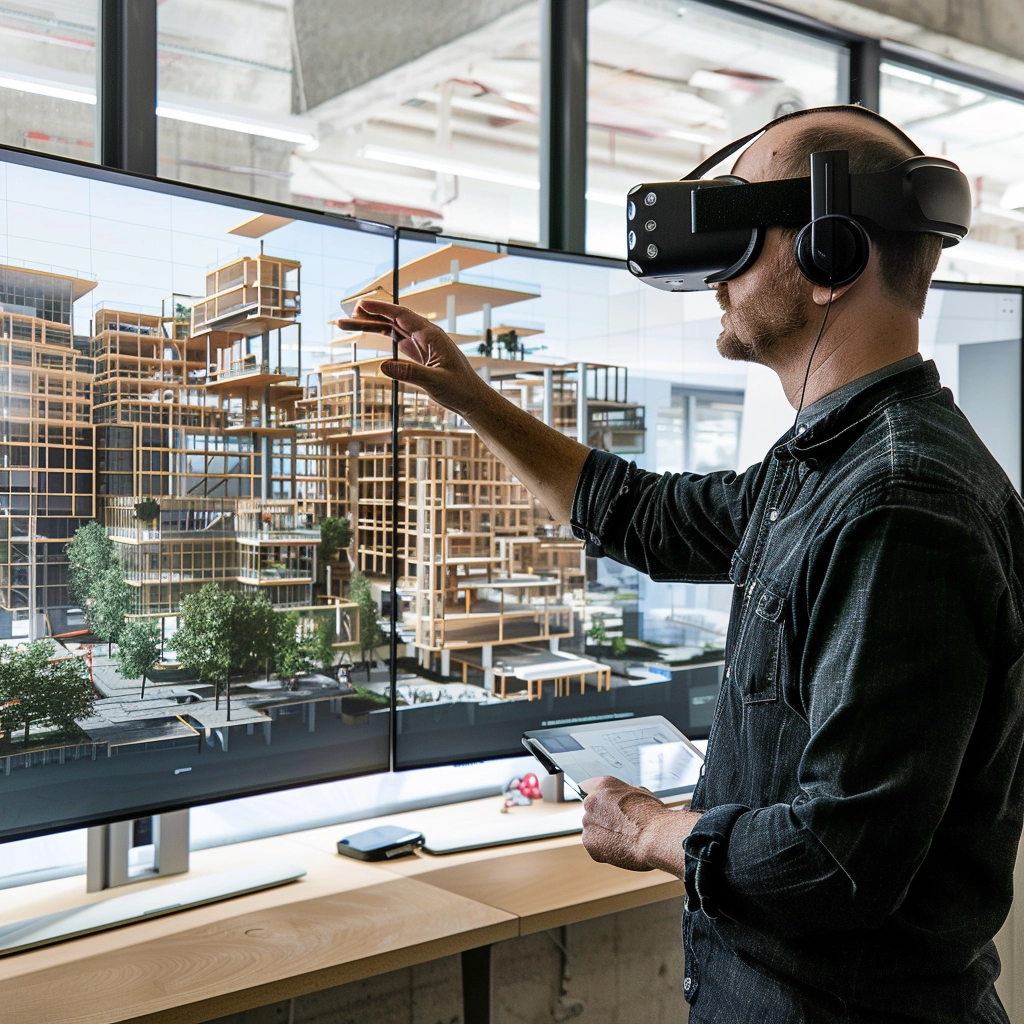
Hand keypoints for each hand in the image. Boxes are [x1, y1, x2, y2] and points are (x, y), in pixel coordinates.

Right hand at [336, 299, 489, 417]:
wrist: (472, 398)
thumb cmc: (459, 389)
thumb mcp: (434, 382)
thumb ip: (410, 373)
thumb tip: (383, 366)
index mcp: (431, 336)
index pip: (402, 315)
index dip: (381, 308)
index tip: (361, 304)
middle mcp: (425, 335)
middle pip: (392, 319)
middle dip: (368, 316)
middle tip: (344, 318)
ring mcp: (421, 343)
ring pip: (391, 328)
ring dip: (370, 325)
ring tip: (346, 325)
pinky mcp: (419, 353)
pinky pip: (396, 339)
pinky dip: (380, 335)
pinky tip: (366, 334)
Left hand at [580, 777, 697, 875]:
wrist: (655, 837)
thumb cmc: (653, 816)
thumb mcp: (639, 794)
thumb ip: (622, 796)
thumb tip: (620, 802)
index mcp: (604, 785)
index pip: (586, 786)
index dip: (596, 798)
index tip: (598, 806)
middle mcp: (591, 801)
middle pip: (592, 811)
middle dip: (602, 819)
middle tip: (621, 828)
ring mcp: (588, 822)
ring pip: (592, 830)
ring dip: (603, 835)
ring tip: (625, 840)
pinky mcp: (589, 842)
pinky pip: (594, 846)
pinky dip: (604, 850)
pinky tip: (621, 848)